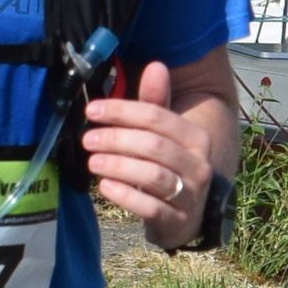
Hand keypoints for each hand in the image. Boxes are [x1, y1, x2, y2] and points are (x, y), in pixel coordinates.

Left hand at [81, 61, 216, 249]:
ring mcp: (191, 196)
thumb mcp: (165, 135)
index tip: (92, 111)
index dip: (122, 111)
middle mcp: (199, 165)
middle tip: (87, 139)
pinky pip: (150, 207)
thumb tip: (156, 65)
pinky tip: (104, 186)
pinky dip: (125, 195)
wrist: (185, 217)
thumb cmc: (169, 168)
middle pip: (153, 145)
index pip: (157, 118)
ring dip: (118, 166)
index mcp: (197, 138)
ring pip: (152, 176)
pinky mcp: (177, 221)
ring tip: (92, 162)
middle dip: (116, 139)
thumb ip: (157, 104)